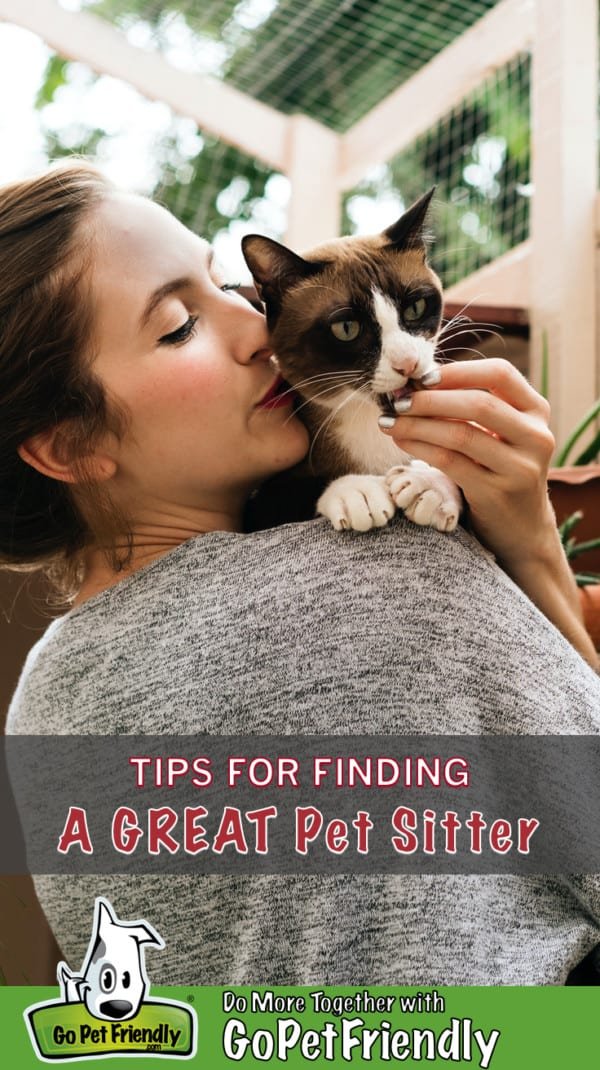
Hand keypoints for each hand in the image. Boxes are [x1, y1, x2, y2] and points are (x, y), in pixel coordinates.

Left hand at [378, 357, 555, 569]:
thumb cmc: (500, 469)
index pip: (500, 374)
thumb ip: (473, 408)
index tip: (423, 377)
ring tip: (390, 421)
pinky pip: (450, 462)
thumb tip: (416, 384)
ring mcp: (520, 468)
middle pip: (478, 404)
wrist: (522, 527)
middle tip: (397, 400)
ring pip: (461, 434)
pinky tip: (401, 440)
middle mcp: (536, 437)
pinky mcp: (496, 494)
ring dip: (418, 424)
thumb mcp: (501, 434)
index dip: (458, 371)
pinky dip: (420, 447)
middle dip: (431, 399)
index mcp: (537, 411)